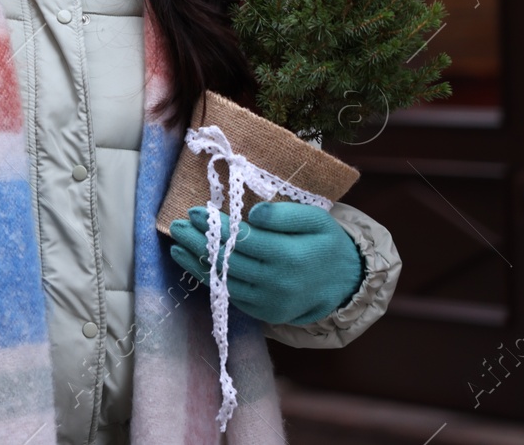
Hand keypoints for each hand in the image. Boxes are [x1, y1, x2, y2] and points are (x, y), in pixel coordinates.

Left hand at [168, 201, 363, 324]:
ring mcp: (270, 303)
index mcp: (290, 256)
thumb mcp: (316, 219)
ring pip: (224, 281)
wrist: (346, 282)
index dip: (215, 225)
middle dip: (198, 242)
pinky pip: (231, 296)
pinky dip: (210, 280)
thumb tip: (253, 213)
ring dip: (196, 262)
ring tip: (176, 244)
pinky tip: (194, 265)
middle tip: (177, 225)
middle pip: (228, 260)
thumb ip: (284, 214)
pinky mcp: (266, 314)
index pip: (242, 239)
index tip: (194, 210)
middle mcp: (278, 283)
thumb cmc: (325, 243)